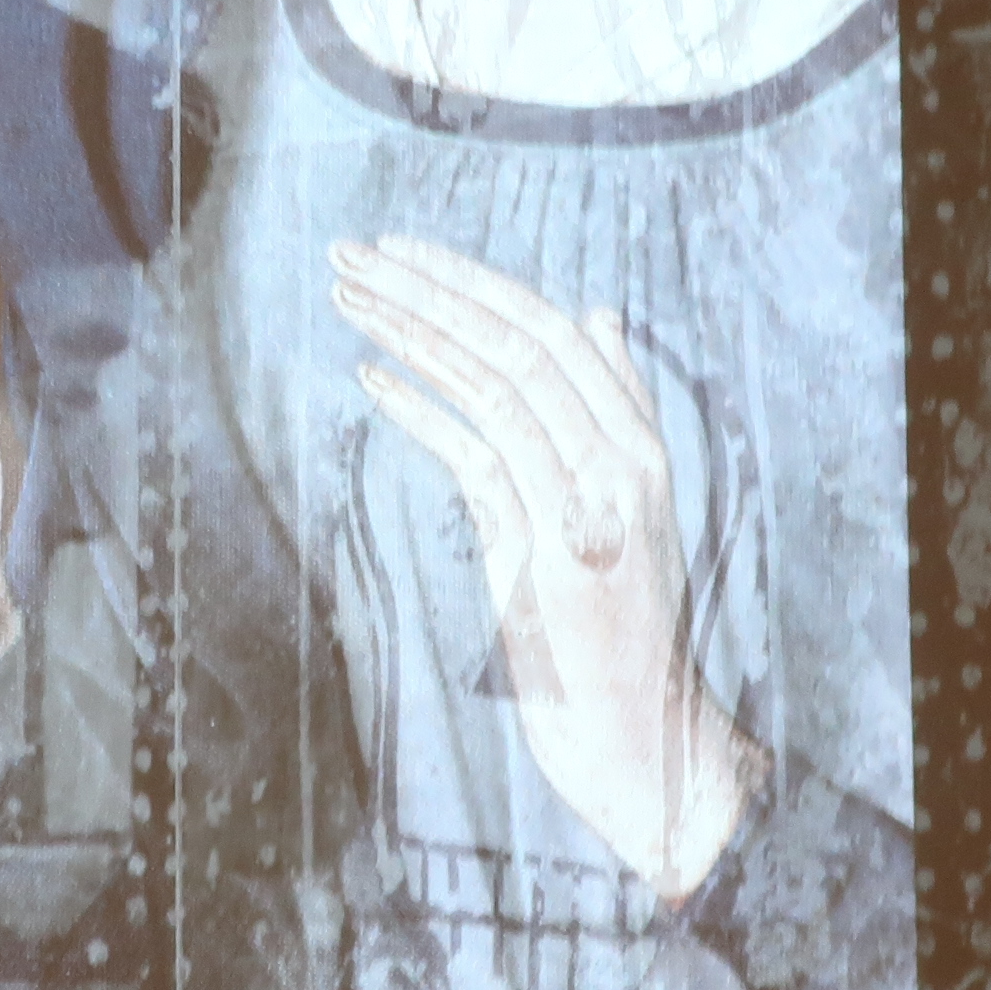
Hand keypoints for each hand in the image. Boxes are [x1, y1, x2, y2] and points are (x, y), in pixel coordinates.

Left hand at [335, 237, 769, 897]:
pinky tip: (368, 378)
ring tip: (347, 296)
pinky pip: (477, 459)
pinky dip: (420, 412)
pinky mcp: (548, 557)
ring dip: (410, 333)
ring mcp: (587, 508)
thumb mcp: (615, 508)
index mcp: (638, 444)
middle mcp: (621, 464)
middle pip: (516, 343)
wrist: (643, 738)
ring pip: (493, 385)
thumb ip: (608, 413)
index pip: (551, 331)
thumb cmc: (619, 631)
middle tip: (353, 251)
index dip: (471, 283)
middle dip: (428, 288)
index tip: (403, 252)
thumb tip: (598, 315)